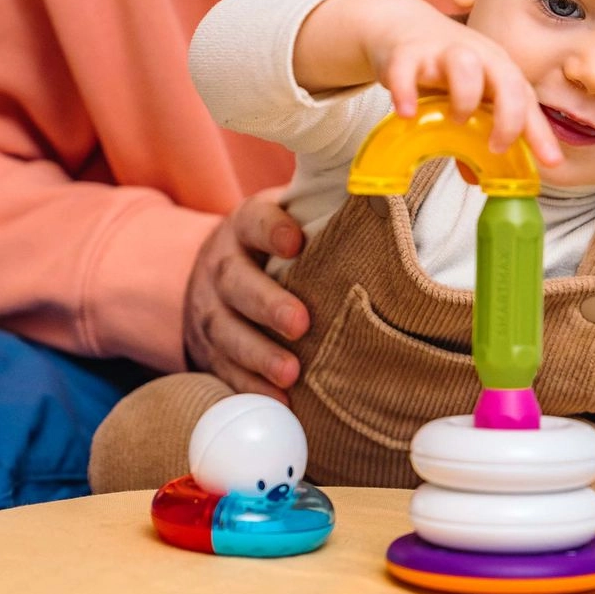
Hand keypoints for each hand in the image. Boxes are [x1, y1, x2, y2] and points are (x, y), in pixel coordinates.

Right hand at [183, 191, 309, 396]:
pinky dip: (249, 388)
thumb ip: (324, 210)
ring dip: (257, 355)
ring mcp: (209, 310)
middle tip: (300, 323)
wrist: (208, 276)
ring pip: (225, 331)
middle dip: (266, 303)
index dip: (272, 229)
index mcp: (245, 226)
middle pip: (235, 282)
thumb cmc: (274, 247)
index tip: (296, 242)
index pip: (254, 221)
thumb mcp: (288, 216)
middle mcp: (221, 265)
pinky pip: (223, 371)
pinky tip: (277, 403)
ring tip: (290, 374)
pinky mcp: (207, 349)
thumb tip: (387, 190)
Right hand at [296, 0, 561, 168]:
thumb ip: (477, 129)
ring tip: (455, 121)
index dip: (540, 132)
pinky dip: (406, 93)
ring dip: (465, 98)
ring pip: (464, 65)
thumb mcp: (471, 93)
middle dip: (509, 117)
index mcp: (499, 69)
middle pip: (507, 81)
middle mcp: (479, 57)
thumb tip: (478, 178)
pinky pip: (406, 70)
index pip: (526, 100)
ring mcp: (443, 52)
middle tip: (497, 147)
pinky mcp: (407, 52)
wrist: (403, 26)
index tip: (550, 162)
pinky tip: (407, 114)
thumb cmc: (445, 67)